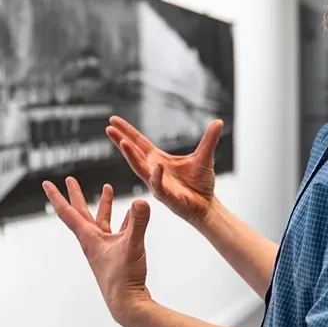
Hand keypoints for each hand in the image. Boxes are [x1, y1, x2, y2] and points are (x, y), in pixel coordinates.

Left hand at [43, 177, 151, 323]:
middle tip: (70, 179)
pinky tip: (131, 214)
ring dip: (103, 205)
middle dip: (76, 195)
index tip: (46, 184)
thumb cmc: (124, 279)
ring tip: (107, 188)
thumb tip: (141, 201)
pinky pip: (118, 230)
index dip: (57, 197)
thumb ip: (137, 223)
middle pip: (81, 213)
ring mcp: (105, 248)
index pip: (69, 213)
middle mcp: (93, 241)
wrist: (127, 304)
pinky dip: (124, 220)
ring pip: (101, 220)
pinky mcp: (117, 254)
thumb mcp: (132, 246)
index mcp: (89, 238)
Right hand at [106, 117, 222, 226]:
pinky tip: (157, 167)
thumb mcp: (204, 157)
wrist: (206, 206)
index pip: (139, 143)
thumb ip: (209, 140)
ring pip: (141, 168)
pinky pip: (159, 186)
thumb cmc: (200, 183)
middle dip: (121, 140)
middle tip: (108, 128)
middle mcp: (154, 170)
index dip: (127, 131)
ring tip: (122, 142)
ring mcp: (158, 184)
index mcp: (158, 159)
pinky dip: (157, 177)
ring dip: (131, 156)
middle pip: (134, 153)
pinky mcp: (166, 197)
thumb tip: (219, 121)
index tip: (113, 120)